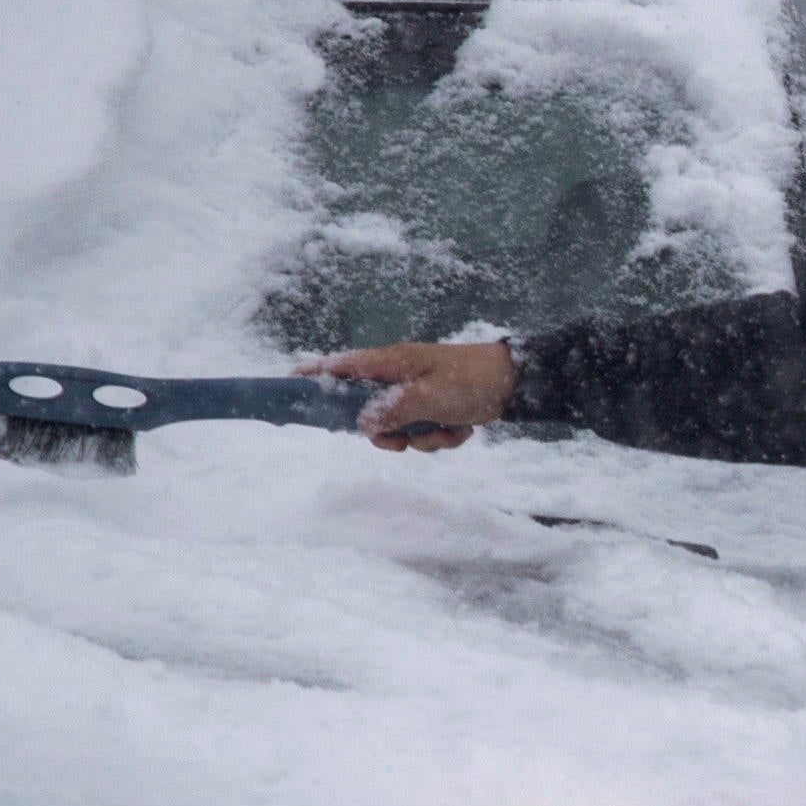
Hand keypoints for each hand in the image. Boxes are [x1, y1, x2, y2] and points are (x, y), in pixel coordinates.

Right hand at [305, 338, 516, 451]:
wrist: (515, 384)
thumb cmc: (470, 381)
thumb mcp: (428, 398)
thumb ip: (392, 411)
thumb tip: (362, 424)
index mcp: (391, 364)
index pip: (342, 366)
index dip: (316, 374)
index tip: (290, 382)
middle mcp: (399, 378)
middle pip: (370, 412)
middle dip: (390, 434)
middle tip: (405, 441)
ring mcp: (417, 394)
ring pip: (400, 429)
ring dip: (423, 439)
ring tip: (447, 429)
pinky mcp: (435, 408)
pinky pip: (424, 433)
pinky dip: (442, 437)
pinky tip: (462, 429)